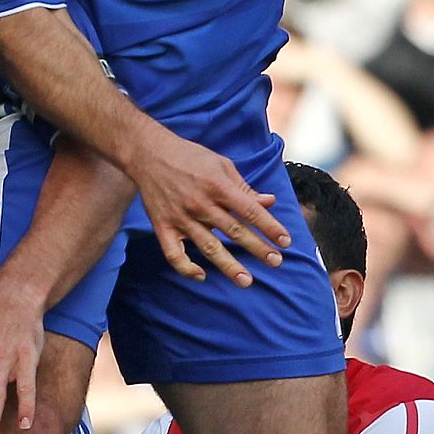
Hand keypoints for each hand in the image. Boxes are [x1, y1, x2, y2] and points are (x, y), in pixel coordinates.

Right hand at [126, 125, 287, 284]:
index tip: (286, 241)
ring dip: (229, 265)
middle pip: (234, 230)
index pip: (249, 210)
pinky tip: (201, 275)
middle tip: (276, 261)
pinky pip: (174, 253)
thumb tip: (269, 202)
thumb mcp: (220, 165)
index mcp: (217, 185)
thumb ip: (244, 187)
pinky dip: (186, 267)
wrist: (147, 152)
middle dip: (257, 248)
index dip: (270, 226)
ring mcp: (180, 216)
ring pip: (208, 246)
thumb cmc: (188, 156)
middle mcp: (200, 203)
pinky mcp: (163, 225)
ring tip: (246, 280)